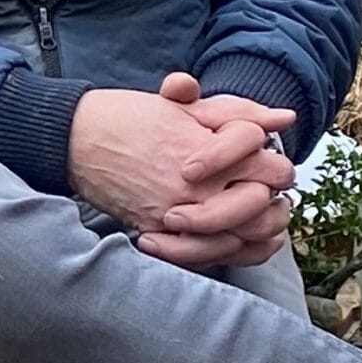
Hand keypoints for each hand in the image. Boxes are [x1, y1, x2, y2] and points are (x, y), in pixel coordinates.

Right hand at [67, 85, 294, 272]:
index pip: (272, 165)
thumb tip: (285, 117)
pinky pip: (208, 257)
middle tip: (264, 191)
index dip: (274, 163)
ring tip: (250, 218)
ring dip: (253, 228)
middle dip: (270, 197)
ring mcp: (180, 213)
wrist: (76, 139)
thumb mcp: (185, 105)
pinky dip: (225, 253)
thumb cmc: (128, 116)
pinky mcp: (160, 234)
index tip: (262, 159)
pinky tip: (227, 240)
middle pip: (263, 204)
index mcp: (210, 148)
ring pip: (242, 236)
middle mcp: (199, 185)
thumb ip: (238, 112)